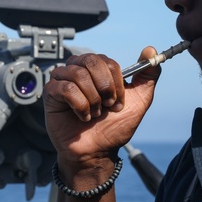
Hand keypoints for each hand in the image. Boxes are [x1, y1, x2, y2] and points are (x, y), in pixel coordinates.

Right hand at [43, 47, 159, 180]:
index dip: (115, 83)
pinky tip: (83, 116)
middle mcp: (79, 69)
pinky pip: (65, 88)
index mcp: (98, 69)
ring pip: (78, 74)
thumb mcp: (139, 100)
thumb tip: (150, 50)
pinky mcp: (51, 93)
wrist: (97, 151)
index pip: (107, 62)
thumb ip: (148, 75)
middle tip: (107, 106)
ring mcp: (63, 80)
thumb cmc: (114, 127)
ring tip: (94, 113)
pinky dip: (79, 105)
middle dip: (104, 87)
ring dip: (92, 99)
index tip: (118, 103)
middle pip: (90, 61)